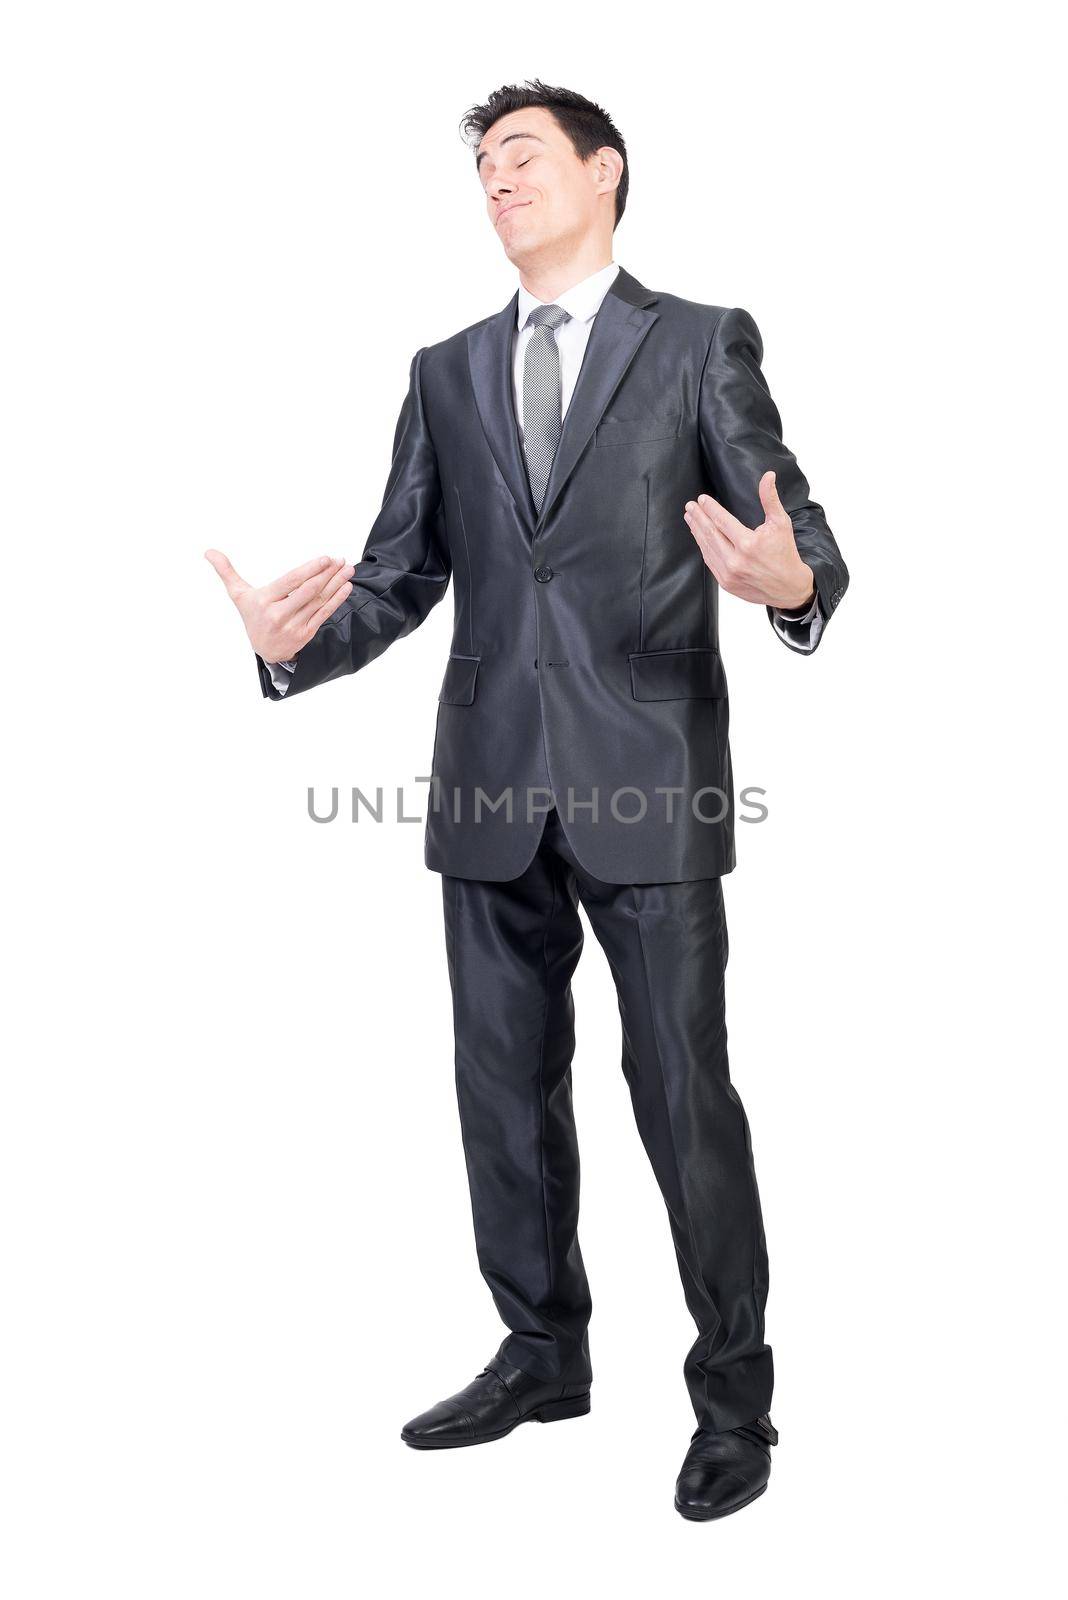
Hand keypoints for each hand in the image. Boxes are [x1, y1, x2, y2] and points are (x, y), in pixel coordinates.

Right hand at [204, 551, 354, 663]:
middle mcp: (279, 615)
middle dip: (327, 574)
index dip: (309, 570)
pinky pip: (324, 613)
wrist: (264, 651)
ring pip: (319, 601)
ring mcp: (294, 626)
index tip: (325, 559)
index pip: (291, 582)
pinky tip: (346, 586)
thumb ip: (226, 572)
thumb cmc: (253, 617)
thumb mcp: (239, 596)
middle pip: (308, 591)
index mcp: (265, 602)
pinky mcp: (307, 633)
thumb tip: (209, 551)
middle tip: (340, 560)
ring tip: (347, 568)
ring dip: (336, 583)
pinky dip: (337, 599)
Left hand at [684, 470, 814, 609]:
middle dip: (698, 517)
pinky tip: (699, 537)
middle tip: (690, 506)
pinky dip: (703, 547)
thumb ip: (770, 499)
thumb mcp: (781, 523)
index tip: (702, 499)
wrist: (788, 587)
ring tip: (690, 518)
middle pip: (710, 533)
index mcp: (748, 544)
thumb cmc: (785, 553)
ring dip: (697, 531)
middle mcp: (736, 561)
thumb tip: (768, 476)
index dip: (710, 508)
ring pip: (707, 548)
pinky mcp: (726, 583)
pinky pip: (710, 562)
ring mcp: (729, 574)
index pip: (722, 520)